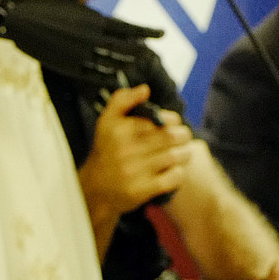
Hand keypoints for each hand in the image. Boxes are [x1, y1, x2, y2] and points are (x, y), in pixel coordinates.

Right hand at [0, 0, 162, 93]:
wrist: (21, 22)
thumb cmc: (52, 1)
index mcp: (95, 20)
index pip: (131, 30)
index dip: (149, 32)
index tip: (162, 33)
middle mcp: (90, 41)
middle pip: (126, 50)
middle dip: (142, 51)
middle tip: (151, 50)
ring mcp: (81, 57)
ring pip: (113, 64)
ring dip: (127, 62)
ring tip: (136, 59)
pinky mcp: (71, 69)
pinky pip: (97, 76)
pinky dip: (110, 75)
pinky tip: (117, 73)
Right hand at [77, 84, 191, 221]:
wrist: (94, 189)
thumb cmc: (107, 151)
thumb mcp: (106, 122)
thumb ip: (122, 100)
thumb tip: (145, 89)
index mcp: (120, 129)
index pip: (161, 119)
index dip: (173, 120)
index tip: (172, 124)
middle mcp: (125, 149)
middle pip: (172, 137)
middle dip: (183, 136)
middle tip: (182, 138)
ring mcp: (134, 171)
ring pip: (175, 156)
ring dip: (184, 154)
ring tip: (180, 153)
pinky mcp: (141, 190)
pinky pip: (173, 177)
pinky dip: (179, 173)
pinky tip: (173, 170)